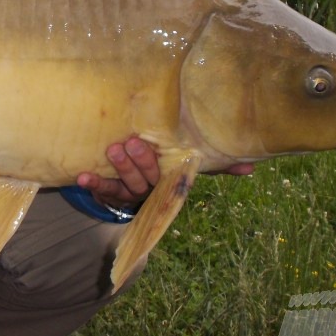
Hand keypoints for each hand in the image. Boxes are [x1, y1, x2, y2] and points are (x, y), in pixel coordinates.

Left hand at [76, 139, 255, 211]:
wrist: (128, 188)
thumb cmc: (164, 169)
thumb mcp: (188, 165)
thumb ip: (216, 165)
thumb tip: (253, 167)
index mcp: (170, 182)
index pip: (175, 176)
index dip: (178, 167)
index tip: (174, 152)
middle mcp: (152, 190)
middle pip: (149, 180)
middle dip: (142, 162)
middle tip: (133, 142)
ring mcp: (131, 193)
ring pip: (126, 185)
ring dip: (119, 169)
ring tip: (113, 150)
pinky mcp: (110, 194)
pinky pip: (102, 191)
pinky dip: (93, 184)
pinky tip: (82, 176)